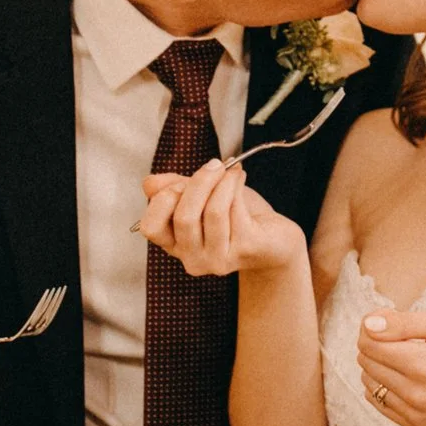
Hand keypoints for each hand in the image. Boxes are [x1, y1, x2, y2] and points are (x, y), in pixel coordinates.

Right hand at [136, 160, 306, 277]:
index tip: (181, 182)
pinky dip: (235, 184)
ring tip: (231, 170)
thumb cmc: (236, 216)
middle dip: (199, 182)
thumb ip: (174, 189)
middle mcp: (193, 258)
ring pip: (212, 211)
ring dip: (222, 181)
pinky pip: (234, 209)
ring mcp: (219, 259)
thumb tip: (150, 184)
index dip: (163, 200)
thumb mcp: (200, 197)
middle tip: (213, 165)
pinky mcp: (245, 250)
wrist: (275, 238)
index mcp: (176, 245)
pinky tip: (240, 177)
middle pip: (184, 217)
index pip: (151, 228)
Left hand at [355, 306, 425, 425]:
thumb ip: (405, 322)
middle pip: (365, 361)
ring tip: (408, 355)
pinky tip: (406, 374)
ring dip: (378, 364)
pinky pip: (378, 401)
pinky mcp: (415, 423)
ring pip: (368, 381)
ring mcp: (415, 413)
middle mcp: (415, 394)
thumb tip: (367, 325)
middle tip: (406, 336)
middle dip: (376, 343)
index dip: (373, 325)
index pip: (368, 343)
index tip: (393, 319)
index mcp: (423, 365)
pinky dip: (383, 384)